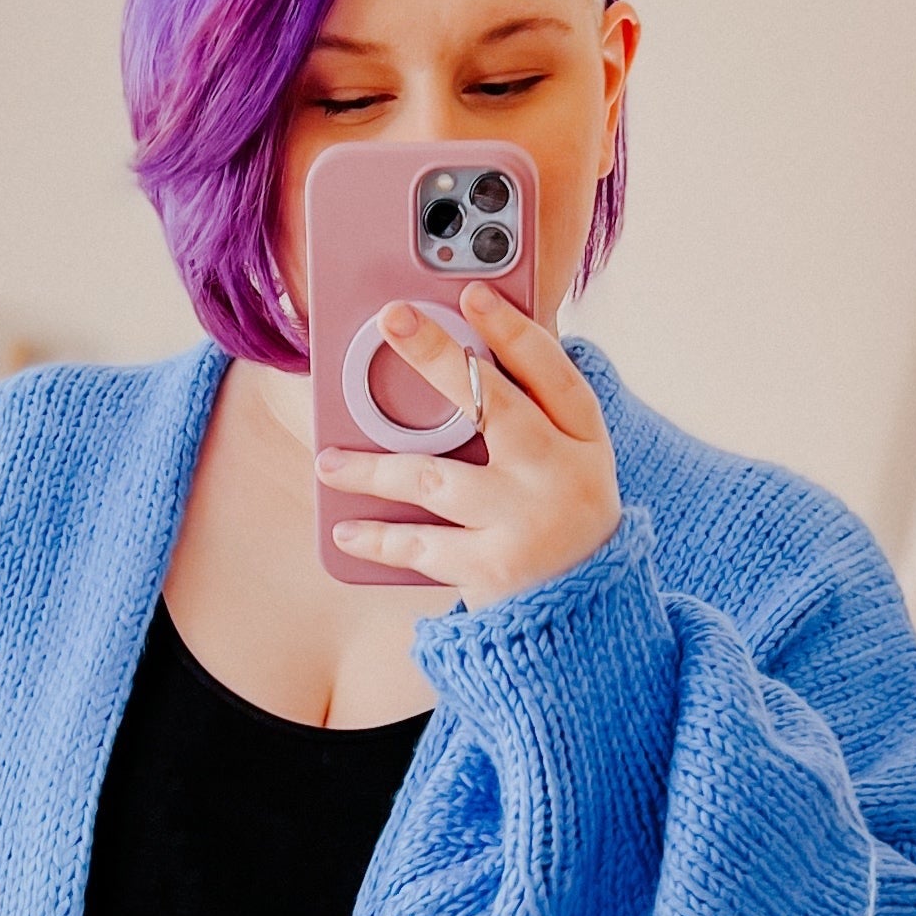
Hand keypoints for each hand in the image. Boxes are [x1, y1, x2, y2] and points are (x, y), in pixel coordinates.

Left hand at [315, 281, 621, 607]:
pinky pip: (420, 546)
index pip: (552, 371)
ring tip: (328, 461)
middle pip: (492, 404)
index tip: (471, 291)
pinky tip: (344, 531)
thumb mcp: (571, 466)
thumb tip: (457, 361)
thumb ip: (532, 419)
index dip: (513, 329)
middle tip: (392, 320)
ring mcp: (525, 522)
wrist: (587, 624)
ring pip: (434, 478)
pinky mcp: (492, 569)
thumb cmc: (565, 526)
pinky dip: (378, 539)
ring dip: (372, 469)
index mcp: (585, 440)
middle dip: (438, 356)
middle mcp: (560, 474)